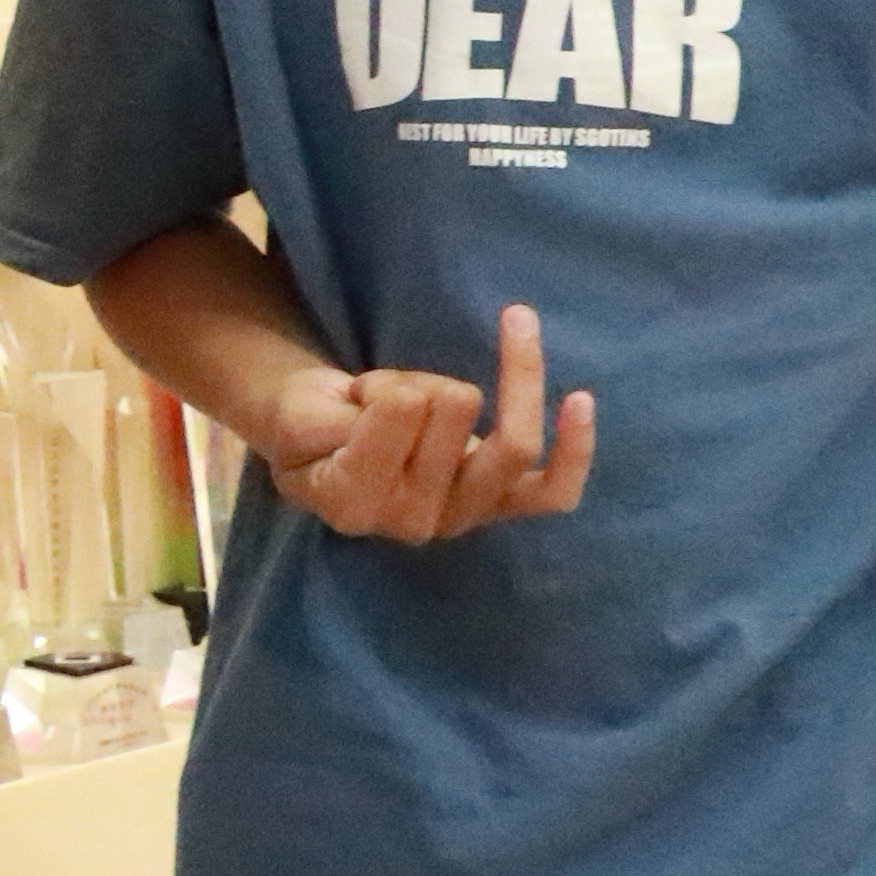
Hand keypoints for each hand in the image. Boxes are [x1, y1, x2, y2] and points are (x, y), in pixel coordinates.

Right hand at [251, 301, 592, 545]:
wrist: (322, 461)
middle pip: (456, 409)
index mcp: (355, 503)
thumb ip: (337, 415)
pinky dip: (573, 450)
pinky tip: (579, 400)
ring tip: (486, 352)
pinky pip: (552, 491)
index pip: (402, 411)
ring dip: (497, 383)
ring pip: (512, 443)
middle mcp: (415, 522)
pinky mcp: (500, 506)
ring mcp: (464, 517)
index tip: (356, 399)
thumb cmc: (307, 430)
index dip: (384, 385)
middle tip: (389, 400)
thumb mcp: (295, 412)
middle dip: (420, 383)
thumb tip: (416, 403)